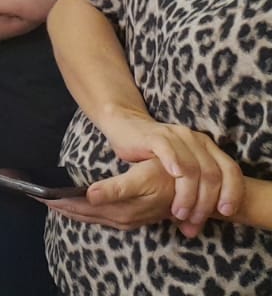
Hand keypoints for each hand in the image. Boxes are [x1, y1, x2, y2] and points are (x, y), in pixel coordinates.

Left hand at [45, 157, 177, 231]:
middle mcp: (121, 218)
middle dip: (58, 206)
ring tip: (47, 201)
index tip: (38, 194)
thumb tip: (90, 196)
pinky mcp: (130, 216)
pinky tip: (74, 205)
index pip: (81, 206)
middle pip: (81, 213)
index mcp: (120, 209)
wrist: (197, 191)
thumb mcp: (143, 180)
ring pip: (89, 216)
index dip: (59, 201)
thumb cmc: (167, 176)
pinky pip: (99, 217)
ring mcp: (126, 219)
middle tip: (34, 197)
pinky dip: (82, 211)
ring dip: (68, 209)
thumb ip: (115, 191)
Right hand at [99, 113, 244, 228]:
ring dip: (188, 196)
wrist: (125, 126)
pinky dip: (175, 167)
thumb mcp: (178, 175)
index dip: (233, 192)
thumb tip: (191, 231)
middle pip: (212, 174)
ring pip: (193, 169)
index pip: (231, 170)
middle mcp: (195, 140)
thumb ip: (189, 197)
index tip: (225, 213)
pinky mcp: (155, 136)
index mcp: (207, 147)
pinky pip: (170, 152)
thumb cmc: (152, 156)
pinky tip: (170, 182)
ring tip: (179, 213)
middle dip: (205, 203)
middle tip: (193, 220)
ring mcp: (176, 136)